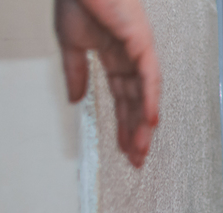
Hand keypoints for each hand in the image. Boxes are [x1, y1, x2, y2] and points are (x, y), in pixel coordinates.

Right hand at [55, 0, 160, 167]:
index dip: (123, 124)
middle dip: (135, 133)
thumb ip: (76, 73)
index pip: (123, 99)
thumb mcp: (71, 43)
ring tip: (140, 150)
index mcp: (116, 58)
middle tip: (135, 159)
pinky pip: (150, 77)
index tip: (122, 148)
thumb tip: (74, 99)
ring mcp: (139, 52)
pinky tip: (150, 121)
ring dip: (143, 125)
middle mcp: (131, 58)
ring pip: (145, 96)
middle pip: (136, 104)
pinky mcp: (142, 43)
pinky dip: (151, 100)